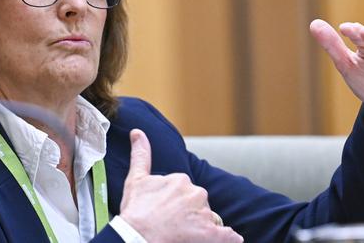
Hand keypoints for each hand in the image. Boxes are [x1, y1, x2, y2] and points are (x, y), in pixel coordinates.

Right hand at [119, 129, 242, 242]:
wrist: (136, 237)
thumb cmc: (135, 212)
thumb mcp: (136, 180)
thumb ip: (141, 154)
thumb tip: (137, 132)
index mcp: (182, 179)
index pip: (186, 191)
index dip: (176, 203)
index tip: (166, 212)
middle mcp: (196, 193)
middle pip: (199, 204)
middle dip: (190, 214)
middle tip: (173, 225)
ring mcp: (204, 214)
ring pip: (209, 219)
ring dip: (201, 227)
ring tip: (184, 236)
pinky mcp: (211, 234)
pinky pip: (228, 235)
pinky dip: (228, 238)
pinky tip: (227, 239)